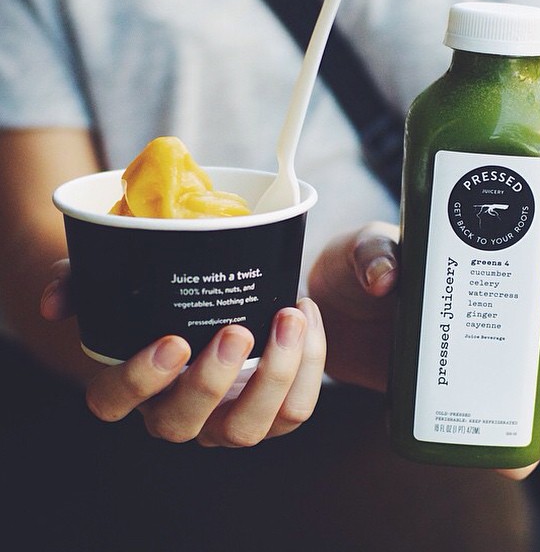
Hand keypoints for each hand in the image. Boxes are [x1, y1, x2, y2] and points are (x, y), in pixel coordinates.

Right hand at [41, 261, 325, 446]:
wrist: (207, 308)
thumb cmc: (156, 300)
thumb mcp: (113, 283)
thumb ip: (79, 283)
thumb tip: (57, 302)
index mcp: (133, 386)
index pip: (114, 403)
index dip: (140, 381)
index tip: (173, 341)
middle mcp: (177, 412)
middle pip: (184, 425)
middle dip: (212, 381)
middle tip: (238, 328)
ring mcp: (225, 420)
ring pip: (251, 427)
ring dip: (277, 374)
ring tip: (290, 315)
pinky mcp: (271, 414)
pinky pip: (296, 409)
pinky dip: (311, 364)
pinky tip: (307, 312)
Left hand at [308, 212, 539, 477]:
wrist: (331, 318)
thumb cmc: (357, 270)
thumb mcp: (361, 249)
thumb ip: (372, 253)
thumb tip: (386, 280)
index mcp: (494, 251)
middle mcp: (510, 297)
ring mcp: (499, 345)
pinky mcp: (478, 386)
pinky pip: (520, 417)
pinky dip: (528, 440)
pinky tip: (518, 456)